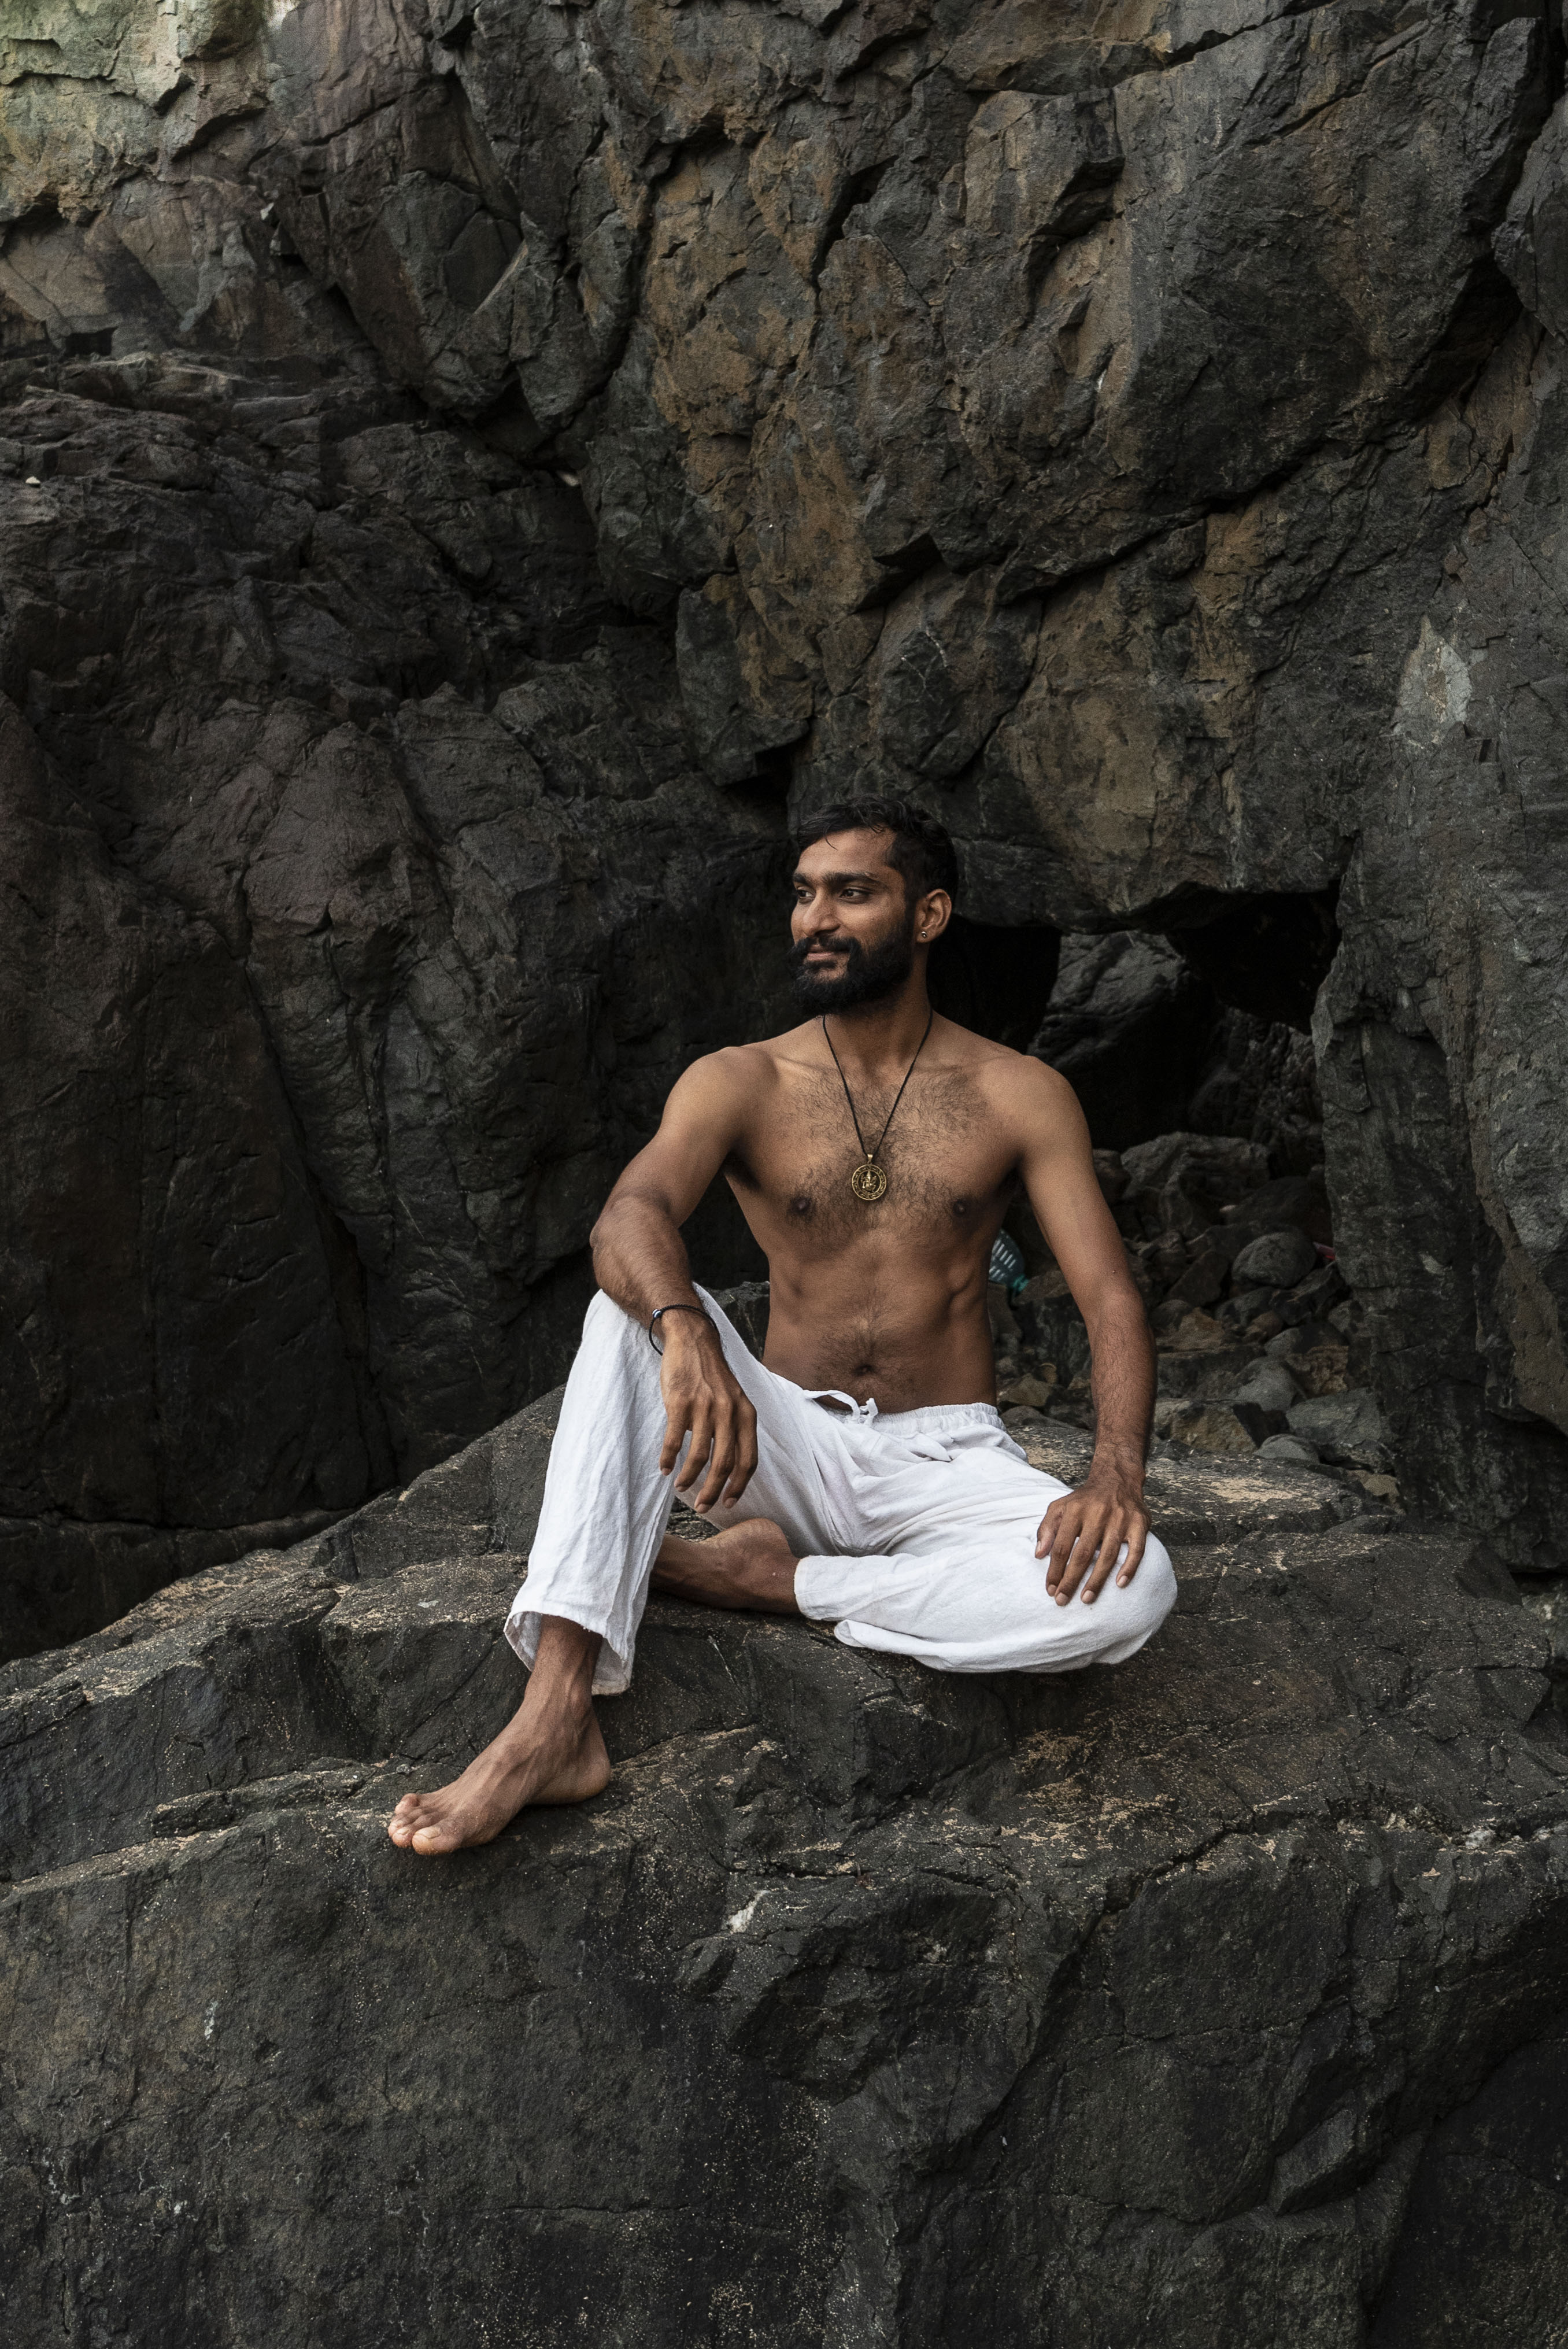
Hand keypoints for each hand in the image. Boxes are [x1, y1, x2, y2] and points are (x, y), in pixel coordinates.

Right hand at [657, 1318, 758, 1511]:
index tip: (728, 1503)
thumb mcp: (736, 1400)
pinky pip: (674, 1439)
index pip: (748, 1460)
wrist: (692, 1341)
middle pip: (724, 1464)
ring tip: (681, 1488)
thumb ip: (737, 1428)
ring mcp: (704, 1407)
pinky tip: (665, 1468)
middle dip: (713, 1491)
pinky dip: (669, 1459)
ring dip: (689, 1477)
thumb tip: (731, 1467)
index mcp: (746, 1414)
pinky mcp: (680, 1402)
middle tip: (702, 1506)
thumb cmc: (713, 1376)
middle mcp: (729, 1412)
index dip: (739, 1486)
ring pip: (699, 1456)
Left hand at [1036, 1463, 1148, 1605]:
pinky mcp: (1139, 1523)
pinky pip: (1136, 1549)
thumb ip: (1046, 1528)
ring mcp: (1120, 1519)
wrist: (1117, 1478)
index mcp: (1075, 1510)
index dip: (1055, 1570)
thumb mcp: (1060, 1506)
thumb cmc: (1085, 1499)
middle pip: (1083, 1553)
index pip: (1062, 1546)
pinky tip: (1120, 1584)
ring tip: (1086, 1598)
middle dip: (1071, 1580)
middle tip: (1063, 1600)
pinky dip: (1129, 1567)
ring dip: (1096, 1580)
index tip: (1050, 1589)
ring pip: (1108, 1555)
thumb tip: (1039, 1554)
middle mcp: (1097, 1513)